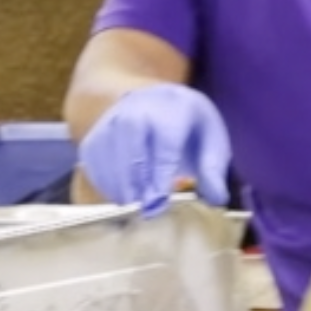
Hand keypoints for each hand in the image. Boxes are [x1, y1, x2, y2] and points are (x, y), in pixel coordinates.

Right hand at [78, 84, 230, 211]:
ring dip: (119, 184)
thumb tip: (217, 199)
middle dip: (137, 180)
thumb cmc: (186, 126)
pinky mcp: (95, 135)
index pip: (164, 140)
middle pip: (131, 144)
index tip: (160, 200)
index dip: (160, 172)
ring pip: (107, 153)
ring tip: (133, 208)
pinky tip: (120, 198)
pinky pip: (92, 160)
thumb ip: (213, 168)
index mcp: (173, 108)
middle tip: (146, 210)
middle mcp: (138, 109)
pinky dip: (104, 182)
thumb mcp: (210, 138)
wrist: (150, 100)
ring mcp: (112, 120)